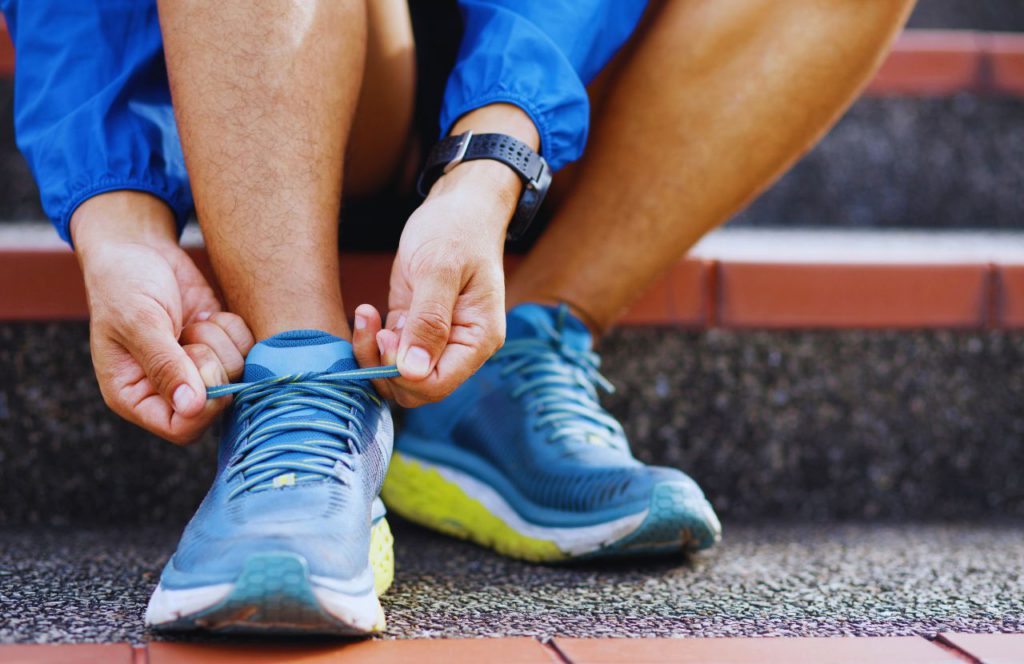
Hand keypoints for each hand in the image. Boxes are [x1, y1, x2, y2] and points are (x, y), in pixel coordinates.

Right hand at [73, 192, 254, 443]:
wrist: (139, 248)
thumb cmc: (123, 283)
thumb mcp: (139, 322)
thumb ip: (165, 365)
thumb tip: (191, 408)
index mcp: (135, 395)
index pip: (181, 428)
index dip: (203, 407)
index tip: (204, 368)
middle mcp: (170, 389)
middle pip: (217, 402)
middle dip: (211, 363)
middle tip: (189, 334)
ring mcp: (199, 368)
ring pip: (238, 374)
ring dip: (222, 342)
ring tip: (194, 321)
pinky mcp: (221, 345)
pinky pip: (249, 350)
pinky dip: (236, 330)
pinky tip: (211, 314)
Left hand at [351, 160, 518, 405]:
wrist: (458, 205)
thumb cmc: (456, 229)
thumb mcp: (439, 269)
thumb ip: (428, 322)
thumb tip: (413, 373)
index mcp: (477, 339)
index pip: (437, 385)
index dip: (404, 373)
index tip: (387, 335)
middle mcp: (460, 347)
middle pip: (416, 388)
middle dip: (385, 365)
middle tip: (373, 325)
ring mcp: (437, 340)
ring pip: (398, 375)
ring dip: (374, 353)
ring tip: (366, 314)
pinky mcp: (415, 328)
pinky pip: (390, 354)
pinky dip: (371, 340)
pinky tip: (367, 311)